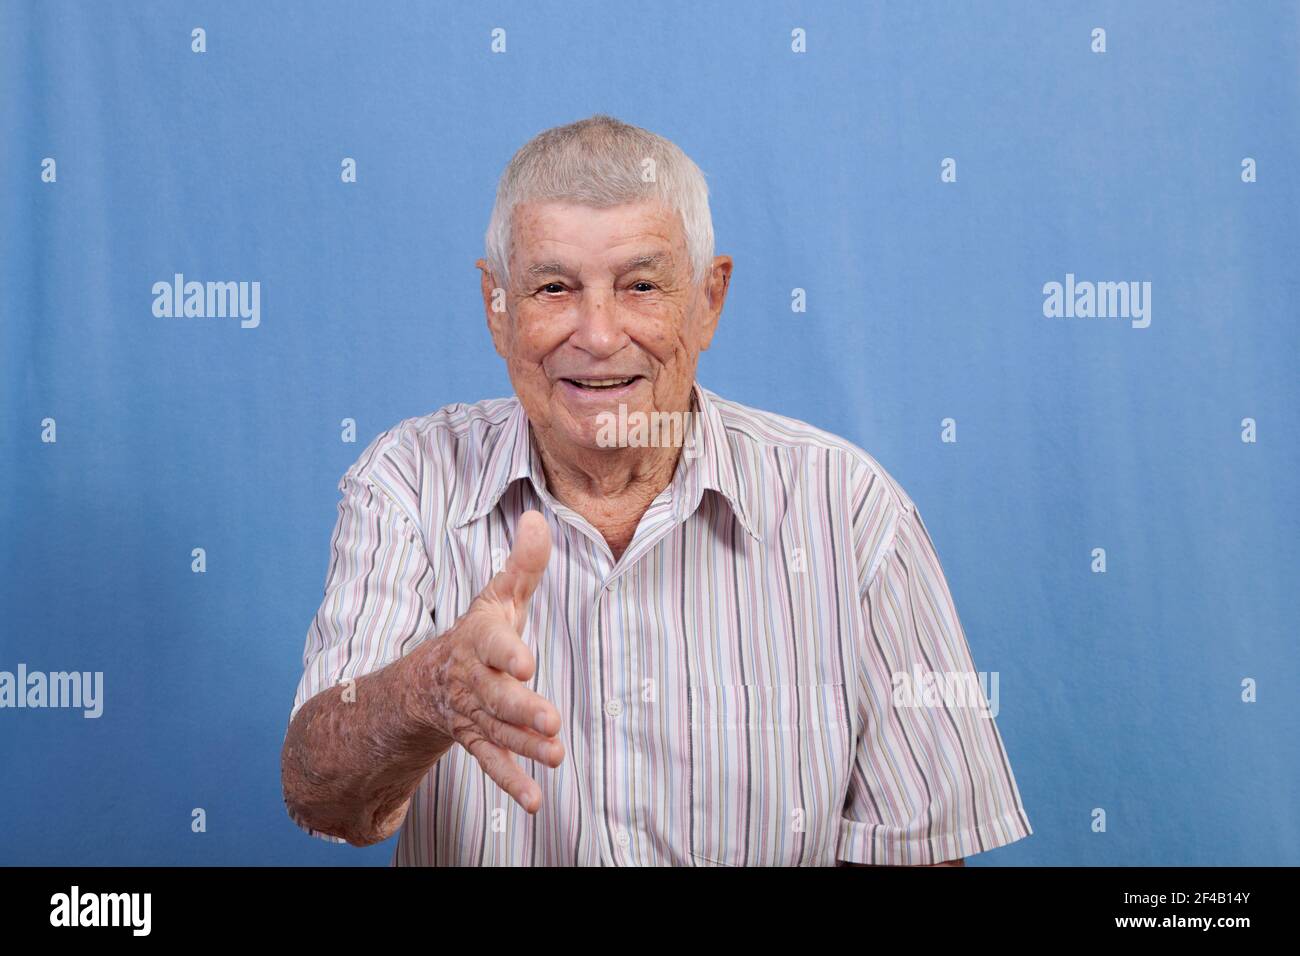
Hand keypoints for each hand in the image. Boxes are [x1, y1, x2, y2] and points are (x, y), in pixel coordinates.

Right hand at [414, 510, 563, 813]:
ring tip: (555, 755)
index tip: (526, 662)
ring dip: (524, 746)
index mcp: (480, 639)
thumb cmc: (481, 630)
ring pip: (498, 731)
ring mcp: (473, 714)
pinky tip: (535, 801)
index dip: (508, 653)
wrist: (431, 677)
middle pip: (496, 696)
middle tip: (551, 720)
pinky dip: (512, 781)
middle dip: (521, 708)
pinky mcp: (477, 740)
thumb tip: (539, 518)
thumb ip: (523, 563)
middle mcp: (473, 680)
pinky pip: (491, 762)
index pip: (493, 644)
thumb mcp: (499, 594)